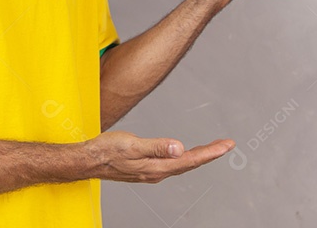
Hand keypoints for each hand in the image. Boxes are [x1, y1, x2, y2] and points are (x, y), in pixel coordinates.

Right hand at [85, 130, 234, 183]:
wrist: (89, 160)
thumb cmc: (107, 151)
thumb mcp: (133, 145)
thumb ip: (157, 146)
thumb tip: (180, 147)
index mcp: (157, 167)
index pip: (191, 160)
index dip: (211, 153)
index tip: (227, 145)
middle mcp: (157, 172)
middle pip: (190, 163)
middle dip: (210, 154)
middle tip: (227, 144)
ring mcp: (152, 171)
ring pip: (182, 164)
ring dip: (199, 156)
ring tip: (213, 148)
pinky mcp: (146, 168)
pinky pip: (172, 164)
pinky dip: (185, 158)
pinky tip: (185, 154)